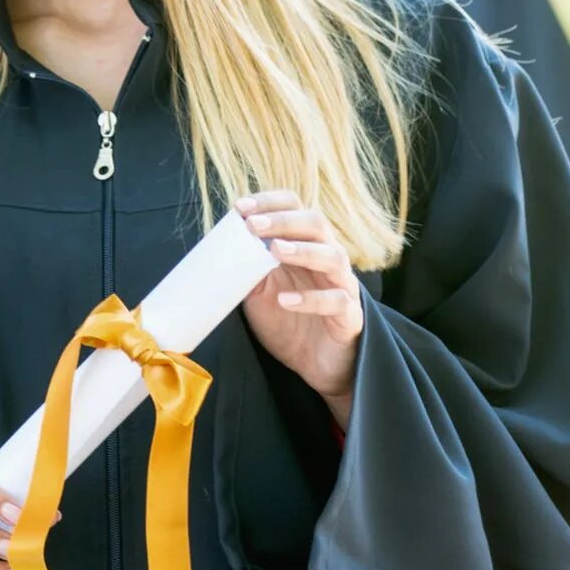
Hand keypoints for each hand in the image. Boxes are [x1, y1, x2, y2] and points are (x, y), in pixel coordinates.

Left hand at [236, 190, 363, 427]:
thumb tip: (221, 249)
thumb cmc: (289, 322)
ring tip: (275, 251)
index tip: (240, 208)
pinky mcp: (349, 316)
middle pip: (316, 224)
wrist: (316, 367)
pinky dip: (312, 299)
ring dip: (303, 250)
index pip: (296, 209)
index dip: (270, 203)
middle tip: (253, 226)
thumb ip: (248, 270)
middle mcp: (327, 259)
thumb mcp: (260, 293)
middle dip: (283, 221)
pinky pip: (337, 301)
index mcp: (306, 246)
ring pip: (333, 256)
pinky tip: (286, 301)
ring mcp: (342, 286)